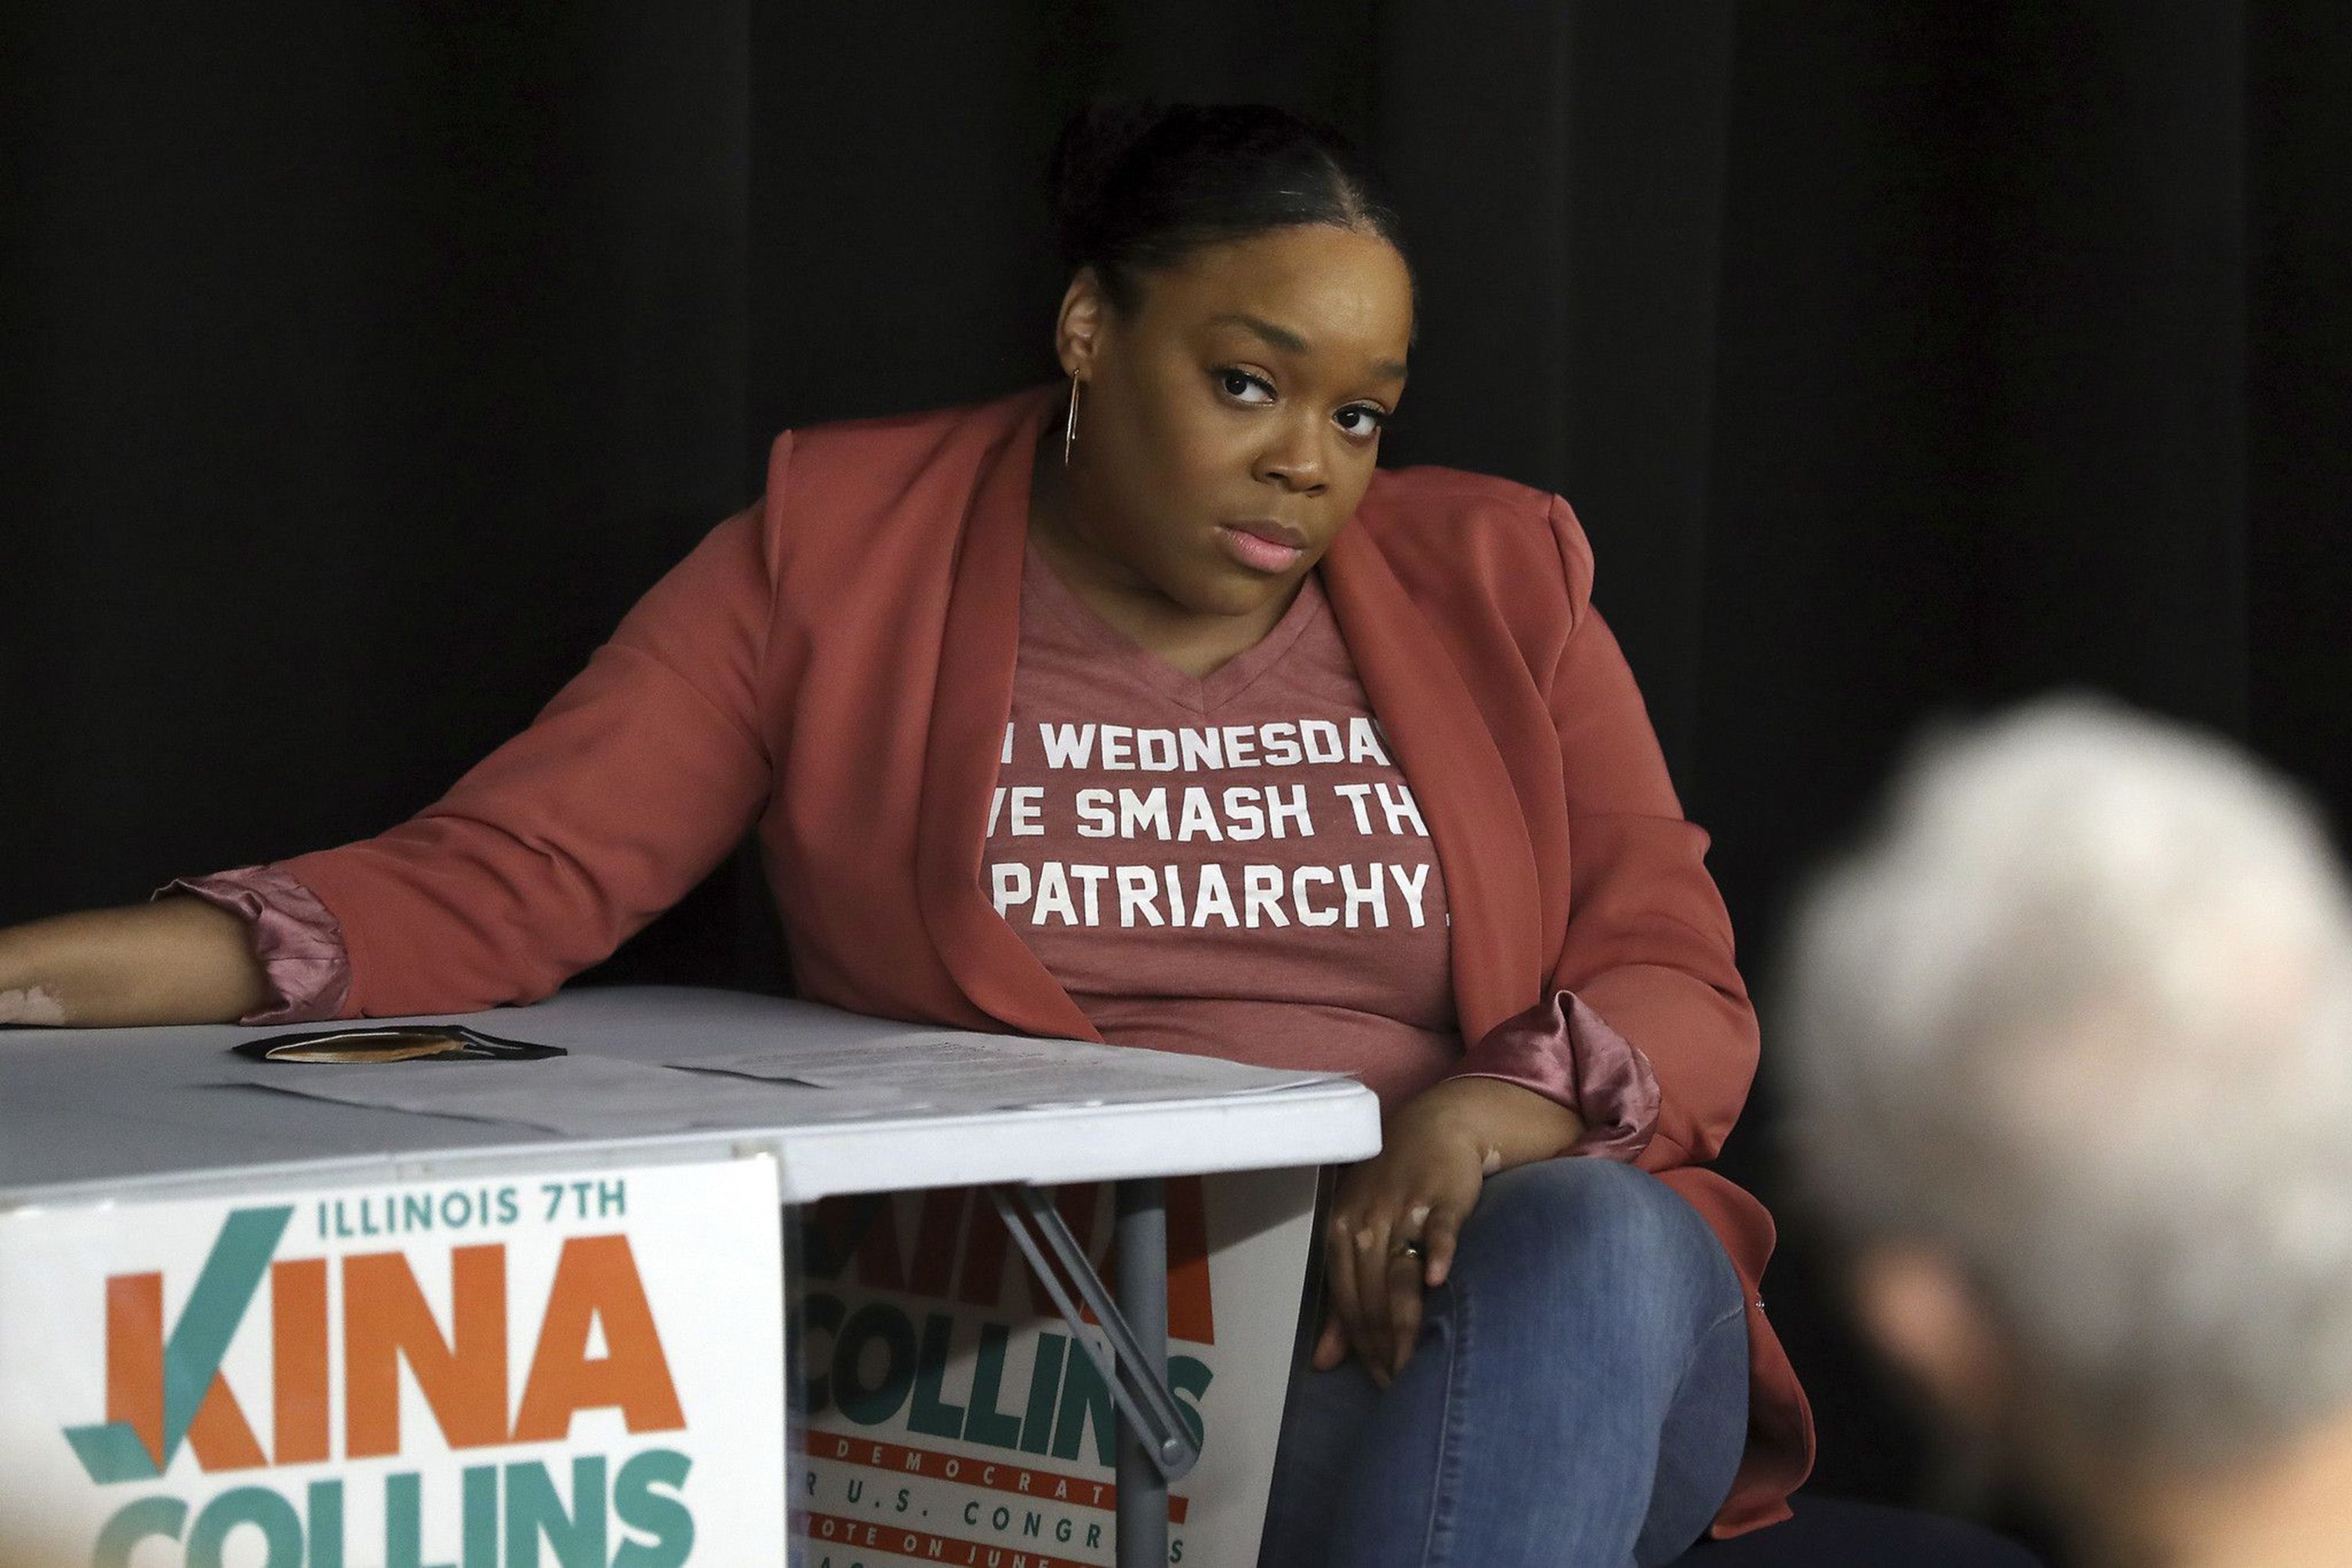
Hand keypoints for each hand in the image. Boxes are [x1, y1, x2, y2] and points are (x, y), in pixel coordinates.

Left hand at [1312, 1078, 1582, 1385]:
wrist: (1436, 1127)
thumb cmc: (1395, 1187)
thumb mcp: (1362, 1234)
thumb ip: (1344, 1299)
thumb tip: (1323, 1363)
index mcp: (1341, 1231)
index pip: (1346, 1300)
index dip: (1358, 1344)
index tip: (1377, 1379)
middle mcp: (1366, 1221)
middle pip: (1370, 1294)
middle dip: (1381, 1343)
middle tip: (1398, 1383)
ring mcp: (1403, 1208)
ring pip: (1397, 1272)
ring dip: (1403, 1320)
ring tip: (1412, 1361)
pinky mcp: (1441, 1197)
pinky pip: (1438, 1229)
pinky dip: (1437, 1252)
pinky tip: (1438, 1282)